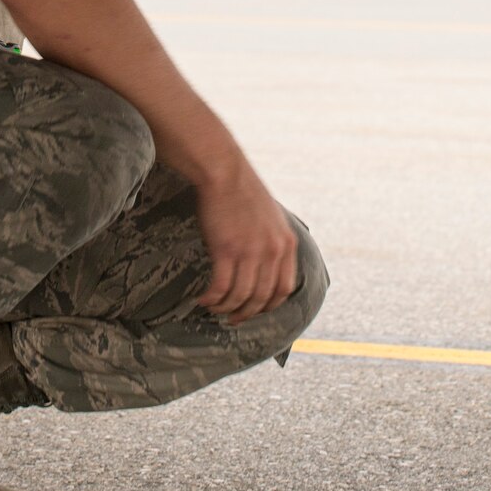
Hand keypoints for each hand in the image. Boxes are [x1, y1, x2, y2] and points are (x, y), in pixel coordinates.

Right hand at [194, 168, 298, 324]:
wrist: (224, 172)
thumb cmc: (243, 191)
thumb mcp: (272, 217)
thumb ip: (273, 241)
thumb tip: (267, 264)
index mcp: (287, 244)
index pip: (285, 289)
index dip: (269, 306)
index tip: (255, 311)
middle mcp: (273, 251)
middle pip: (262, 298)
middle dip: (246, 313)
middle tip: (231, 319)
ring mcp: (251, 251)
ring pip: (241, 296)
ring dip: (225, 308)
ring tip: (213, 308)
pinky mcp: (226, 250)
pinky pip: (221, 287)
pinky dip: (212, 298)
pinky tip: (203, 299)